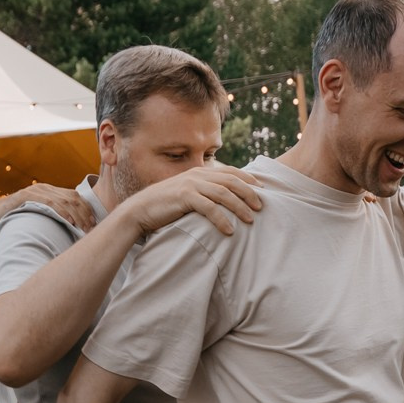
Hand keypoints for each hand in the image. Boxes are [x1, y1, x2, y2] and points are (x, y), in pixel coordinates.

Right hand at [0, 183, 97, 235]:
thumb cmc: (17, 222)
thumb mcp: (40, 218)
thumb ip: (55, 219)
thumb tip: (74, 231)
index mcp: (50, 192)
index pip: (75, 197)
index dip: (87, 210)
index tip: (94, 224)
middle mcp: (45, 188)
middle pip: (73, 198)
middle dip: (85, 213)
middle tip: (92, 228)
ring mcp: (36, 190)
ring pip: (64, 200)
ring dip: (77, 215)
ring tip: (84, 227)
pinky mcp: (27, 196)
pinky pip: (49, 202)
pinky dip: (61, 212)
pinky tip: (69, 221)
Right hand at [115, 166, 263, 238]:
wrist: (140, 210)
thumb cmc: (166, 206)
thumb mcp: (188, 195)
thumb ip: (205, 194)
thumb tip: (225, 202)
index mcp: (200, 172)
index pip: (230, 172)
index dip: (248, 179)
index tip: (263, 190)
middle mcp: (197, 175)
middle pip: (231, 181)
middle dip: (249, 193)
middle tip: (261, 206)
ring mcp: (190, 185)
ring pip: (223, 193)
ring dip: (239, 206)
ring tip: (250, 220)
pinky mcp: (184, 197)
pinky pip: (208, 207)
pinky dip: (221, 219)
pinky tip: (229, 230)